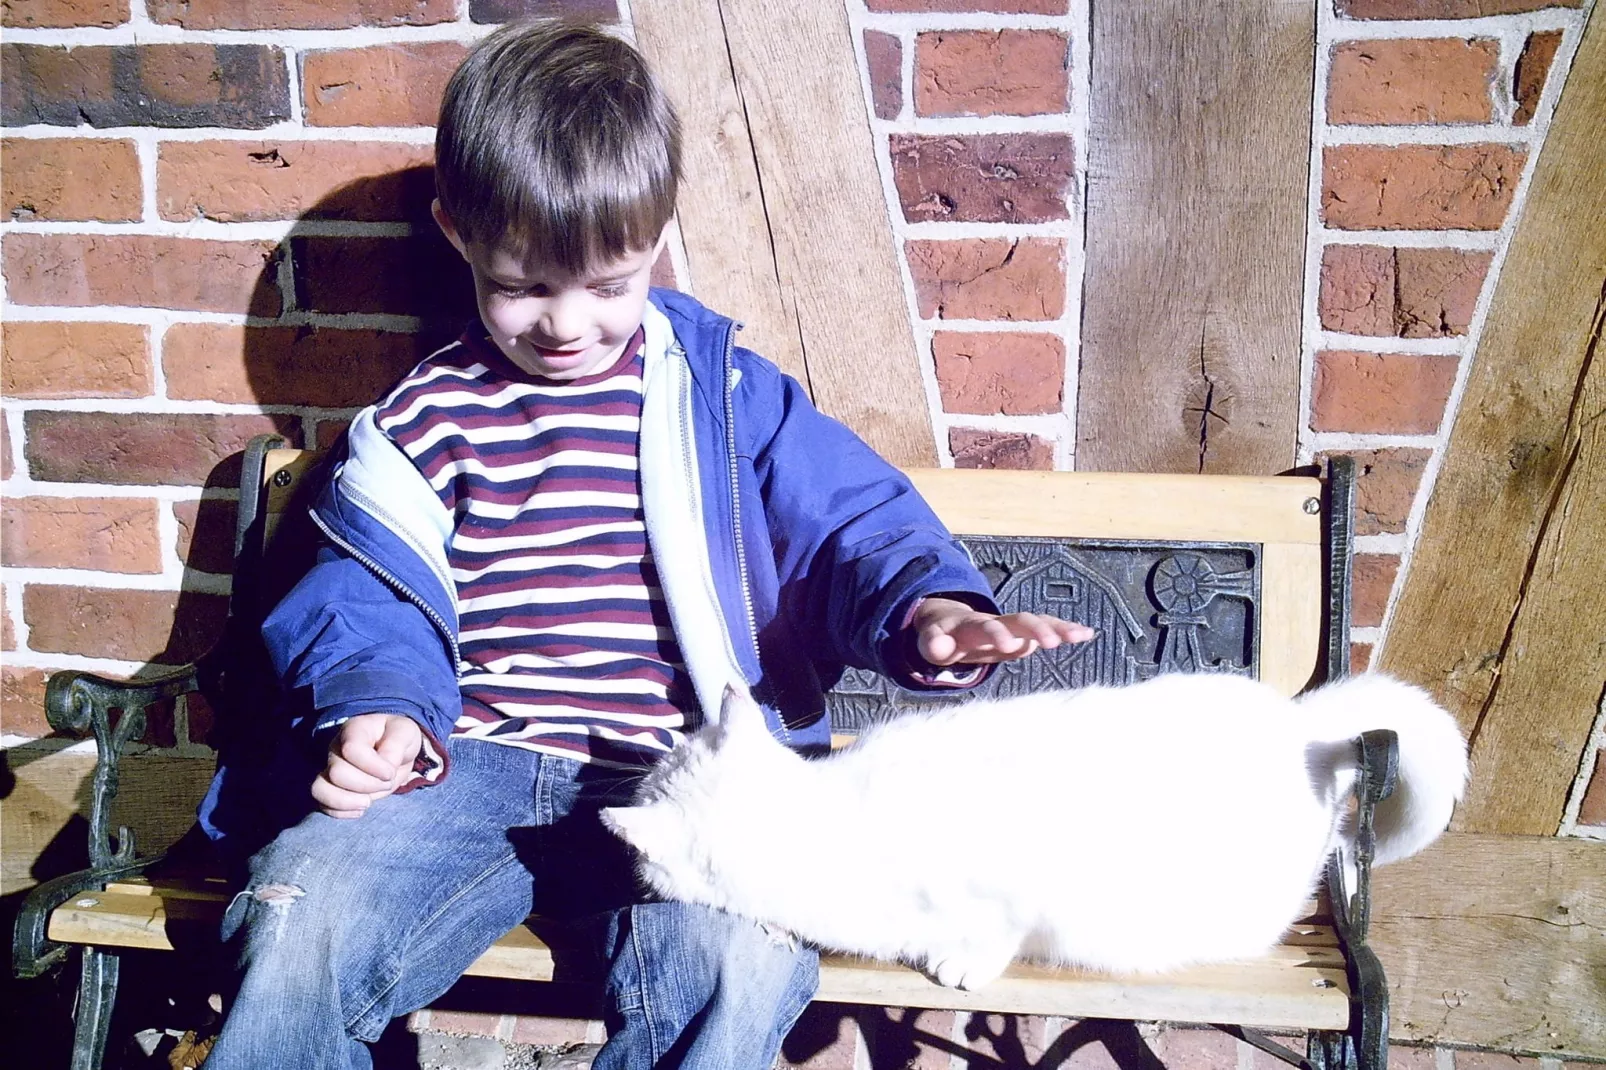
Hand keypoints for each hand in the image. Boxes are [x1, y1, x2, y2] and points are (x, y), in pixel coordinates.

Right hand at [311, 714, 422, 818]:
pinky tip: (360, 809)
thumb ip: (396, 745)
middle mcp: (336, 748)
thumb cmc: (398, 739)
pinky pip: (322, 805)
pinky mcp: (329, 788)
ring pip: (321, 789)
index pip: (352, 749)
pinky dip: (341, 812)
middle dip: (368, 785)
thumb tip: (385, 766)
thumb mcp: (406, 733)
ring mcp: (329, 769)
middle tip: (386, 783)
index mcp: (355, 730)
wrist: (394, 752)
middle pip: (337, 773)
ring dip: (349, 801)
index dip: (373, 766)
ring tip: (368, 802)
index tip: (391, 772)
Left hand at [911, 596, 1094, 665]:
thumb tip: (937, 649)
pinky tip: (1086, 633)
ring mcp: (1012, 625)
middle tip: (1052, 642)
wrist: (951, 622)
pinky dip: (1065, 629)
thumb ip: (934, 644)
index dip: (997, 634)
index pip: (985, 627)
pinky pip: (1046, 627)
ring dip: (1057, 628)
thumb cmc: (943, 636)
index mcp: (971, 625)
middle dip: (1035, 628)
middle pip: (1019, 620)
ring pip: (1037, 622)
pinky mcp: (1024, 631)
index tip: (1008, 645)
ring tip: (1081, 635)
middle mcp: (997, 620)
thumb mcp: (932, 641)